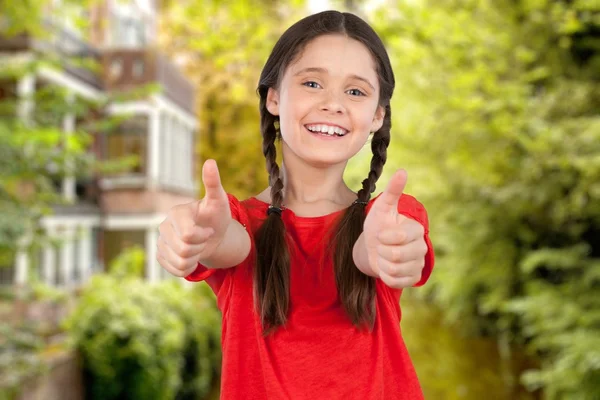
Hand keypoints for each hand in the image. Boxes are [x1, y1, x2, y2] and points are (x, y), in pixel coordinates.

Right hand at [157, 159, 230, 276]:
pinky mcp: (161, 256)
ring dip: (196, 258)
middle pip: (184, 250)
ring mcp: (161, 242)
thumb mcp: (219, 200)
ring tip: (198, 247)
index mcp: (176, 213)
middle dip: (200, 247)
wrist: (212, 235)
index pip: (187, 235)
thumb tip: (210, 161)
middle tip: (204, 238)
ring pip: (180, 262)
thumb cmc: (216, 216)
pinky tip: (192, 257)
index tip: (209, 229)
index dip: (203, 236)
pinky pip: (176, 270)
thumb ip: (213, 183)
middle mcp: (163, 226)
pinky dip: (188, 268)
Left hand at [363, 170, 427, 288]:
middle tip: (382, 245)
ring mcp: (418, 265)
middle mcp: (421, 248)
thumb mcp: (382, 207)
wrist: (373, 247)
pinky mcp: (412, 279)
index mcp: (416, 230)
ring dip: (381, 262)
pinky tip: (386, 266)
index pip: (398, 238)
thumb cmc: (378, 224)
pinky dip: (384, 275)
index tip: (381, 233)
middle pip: (395, 255)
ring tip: (383, 255)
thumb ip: (392, 191)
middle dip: (381, 250)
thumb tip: (402, 171)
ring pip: (393, 269)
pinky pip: (394, 281)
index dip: (384, 236)